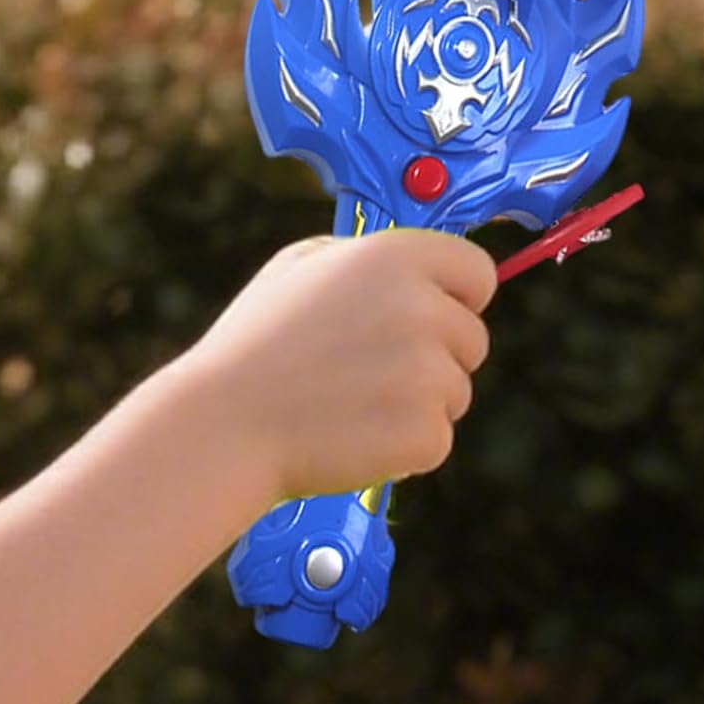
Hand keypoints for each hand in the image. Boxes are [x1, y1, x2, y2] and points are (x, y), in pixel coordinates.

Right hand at [184, 230, 496, 502]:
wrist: (225, 422)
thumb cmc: (257, 341)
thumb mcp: (301, 262)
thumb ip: (366, 256)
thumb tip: (409, 266)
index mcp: (397, 257)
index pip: (478, 272)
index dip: (460, 296)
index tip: (439, 314)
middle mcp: (422, 307)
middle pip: (472, 338)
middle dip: (437, 355)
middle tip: (373, 370)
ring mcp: (428, 372)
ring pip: (456, 392)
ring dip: (418, 403)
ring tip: (351, 403)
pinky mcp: (424, 432)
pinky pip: (436, 439)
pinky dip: (404, 447)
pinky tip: (353, 435)